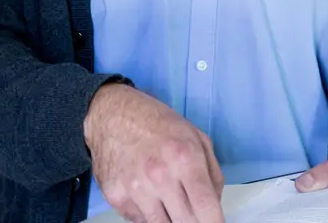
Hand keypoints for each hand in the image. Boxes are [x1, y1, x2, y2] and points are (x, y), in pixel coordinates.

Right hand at [84, 83, 224, 222]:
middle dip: (194, 221)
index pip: (206, 209)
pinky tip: (148, 192)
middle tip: (194, 212)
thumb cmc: (155, 123)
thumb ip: (213, 174)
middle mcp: (159, 176)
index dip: (215, 222)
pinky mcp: (116, 198)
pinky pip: (141, 220)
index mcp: (185, 158)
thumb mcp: (196, 137)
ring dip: (171, 218)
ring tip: (170, 199)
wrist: (111, 114)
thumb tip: (216, 204)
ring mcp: (135, 190)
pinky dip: (149, 213)